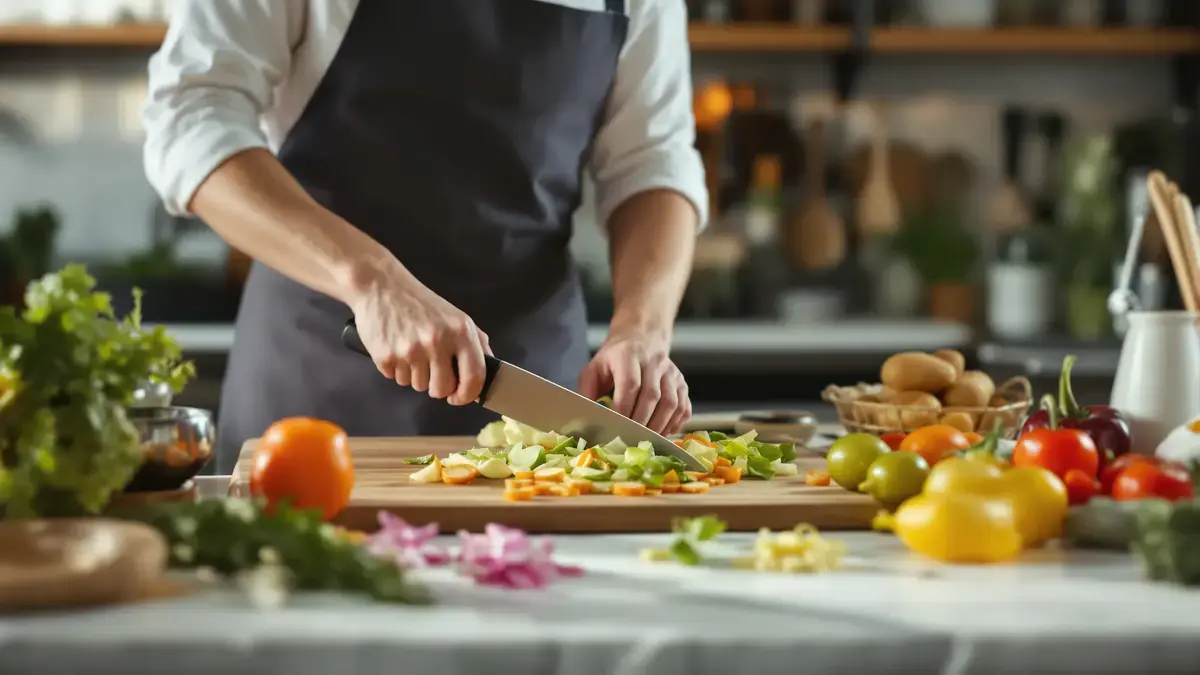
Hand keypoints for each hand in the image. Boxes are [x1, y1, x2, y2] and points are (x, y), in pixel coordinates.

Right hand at [349, 262, 490, 405]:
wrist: (380, 286)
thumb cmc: (420, 303)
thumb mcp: (456, 316)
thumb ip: (476, 342)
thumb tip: (487, 372)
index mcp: (460, 331)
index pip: (474, 377)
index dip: (468, 394)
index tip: (459, 397)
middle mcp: (437, 342)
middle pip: (442, 389)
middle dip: (437, 387)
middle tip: (431, 371)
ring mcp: (410, 351)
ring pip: (417, 386)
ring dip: (415, 376)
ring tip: (411, 350)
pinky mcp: (386, 357)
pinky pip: (397, 380)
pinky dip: (397, 370)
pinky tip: (396, 348)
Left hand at [579, 331, 689, 434]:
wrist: (642, 338)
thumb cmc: (615, 358)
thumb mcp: (595, 368)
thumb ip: (586, 391)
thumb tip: (584, 417)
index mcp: (628, 355)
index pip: (630, 384)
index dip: (624, 408)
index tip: (616, 427)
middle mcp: (654, 361)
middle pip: (652, 396)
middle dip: (641, 422)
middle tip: (630, 439)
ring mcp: (671, 372)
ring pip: (671, 403)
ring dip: (659, 426)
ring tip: (646, 440)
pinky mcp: (682, 382)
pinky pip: (684, 407)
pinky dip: (675, 424)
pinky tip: (662, 432)